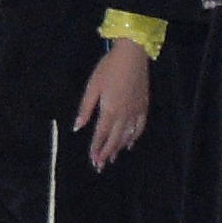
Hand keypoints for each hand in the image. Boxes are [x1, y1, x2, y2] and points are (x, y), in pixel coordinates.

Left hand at [76, 34, 159, 167]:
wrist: (132, 56)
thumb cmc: (108, 69)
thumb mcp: (92, 87)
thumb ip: (86, 108)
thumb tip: (77, 126)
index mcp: (109, 110)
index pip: (101, 134)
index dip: (96, 148)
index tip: (92, 160)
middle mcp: (124, 115)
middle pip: (114, 139)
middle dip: (106, 153)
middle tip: (100, 166)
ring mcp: (136, 112)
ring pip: (127, 136)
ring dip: (118, 148)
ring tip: (112, 159)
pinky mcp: (144, 107)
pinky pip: (140, 127)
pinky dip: (134, 138)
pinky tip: (130, 144)